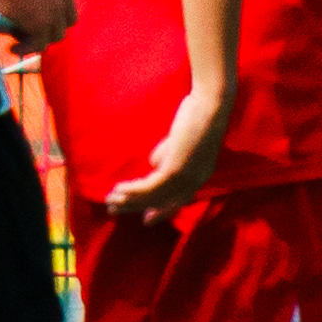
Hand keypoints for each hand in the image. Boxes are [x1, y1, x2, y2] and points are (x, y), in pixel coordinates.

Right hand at [0, 0, 76, 52]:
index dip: (54, 13)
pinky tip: (11, 48)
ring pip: (55, 36)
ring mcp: (57, 7)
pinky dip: (26, 49)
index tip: (34, 18)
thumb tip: (21, 9)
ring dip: (36, 40)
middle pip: (66, 21)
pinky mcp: (44, 22)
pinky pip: (40, 45)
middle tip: (25, 32)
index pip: (67, 0)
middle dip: (48, 29)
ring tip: (15, 40)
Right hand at [101, 73, 236, 220]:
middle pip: (163, 202)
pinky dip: (132, 190)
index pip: (179, 200)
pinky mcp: (176, 170)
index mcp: (200, 175)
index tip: (146, 218)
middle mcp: (195, 181)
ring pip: (153, 196)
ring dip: (130, 200)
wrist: (210, 103)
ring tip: (110, 201)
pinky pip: (150, 187)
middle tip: (116, 211)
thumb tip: (152, 165)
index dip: (162, 210)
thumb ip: (167, 154)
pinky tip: (118, 189)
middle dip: (137, 207)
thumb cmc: (197, 114)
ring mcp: (186, 178)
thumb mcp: (179, 140)